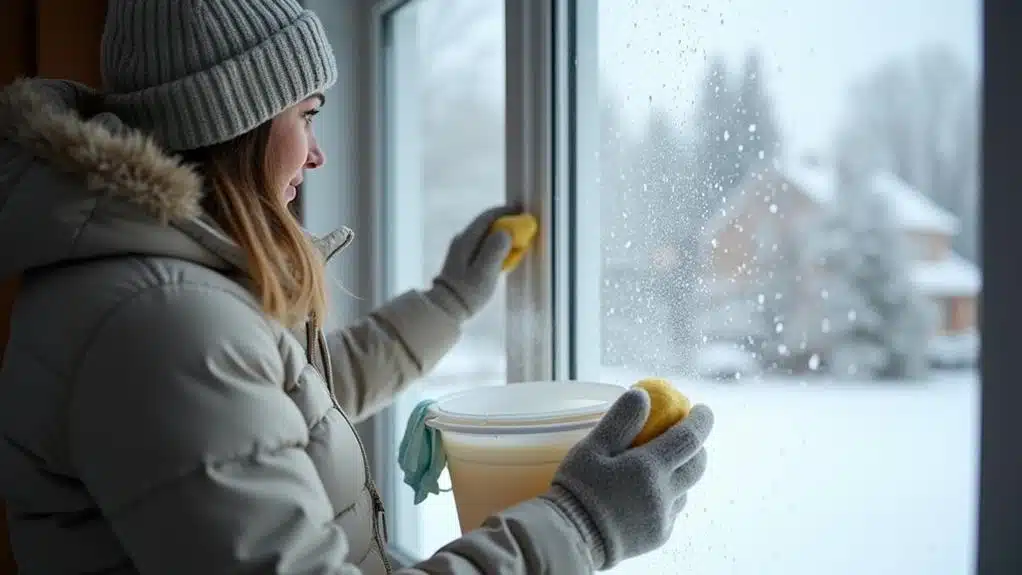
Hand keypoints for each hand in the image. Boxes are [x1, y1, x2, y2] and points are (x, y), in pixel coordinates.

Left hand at [427, 205, 518, 320]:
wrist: (446, 308)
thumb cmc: (467, 292)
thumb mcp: (485, 272)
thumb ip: (495, 250)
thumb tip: (505, 232)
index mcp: (467, 239)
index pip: (487, 217)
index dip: (505, 211)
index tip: (521, 210)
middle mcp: (462, 240)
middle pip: (486, 224)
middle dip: (505, 222)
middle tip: (522, 226)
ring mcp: (461, 249)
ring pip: (484, 234)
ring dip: (501, 234)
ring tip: (516, 241)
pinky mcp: (463, 259)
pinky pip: (482, 245)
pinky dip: (495, 245)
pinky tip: (503, 254)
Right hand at [541, 389, 712, 569]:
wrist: (571, 537)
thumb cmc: (579, 488)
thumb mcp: (592, 448)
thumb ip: (620, 421)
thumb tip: (642, 395)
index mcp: (649, 469)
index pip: (689, 439)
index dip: (700, 421)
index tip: (702, 409)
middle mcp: (664, 494)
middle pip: (697, 466)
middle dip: (696, 447)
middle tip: (684, 435)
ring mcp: (664, 518)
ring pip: (685, 489)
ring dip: (680, 473)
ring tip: (659, 466)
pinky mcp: (658, 536)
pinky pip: (671, 511)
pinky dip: (667, 497)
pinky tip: (645, 494)